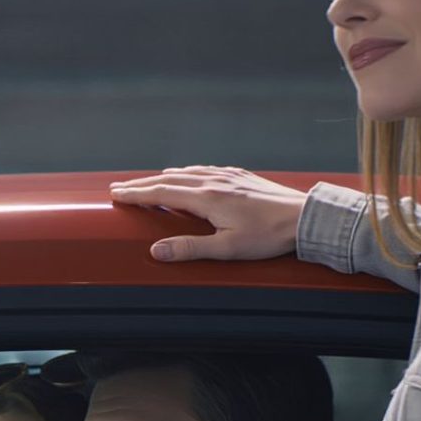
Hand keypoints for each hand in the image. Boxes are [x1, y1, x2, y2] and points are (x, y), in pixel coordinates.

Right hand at [108, 166, 309, 262]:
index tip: (116, 194)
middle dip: (143, 184)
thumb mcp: (228, 249)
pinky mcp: (242, 177)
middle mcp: (214, 182)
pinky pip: (206, 170)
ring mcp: (229, 177)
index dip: (136, 194)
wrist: (304, 216)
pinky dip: (189, 172)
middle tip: (121, 187)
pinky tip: (191, 174)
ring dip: (164, 177)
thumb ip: (191, 248)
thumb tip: (156, 251)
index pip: (162, 193)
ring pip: (188, 172)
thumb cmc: (268, 236)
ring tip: (150, 181)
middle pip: (169, 180)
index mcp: (207, 198)